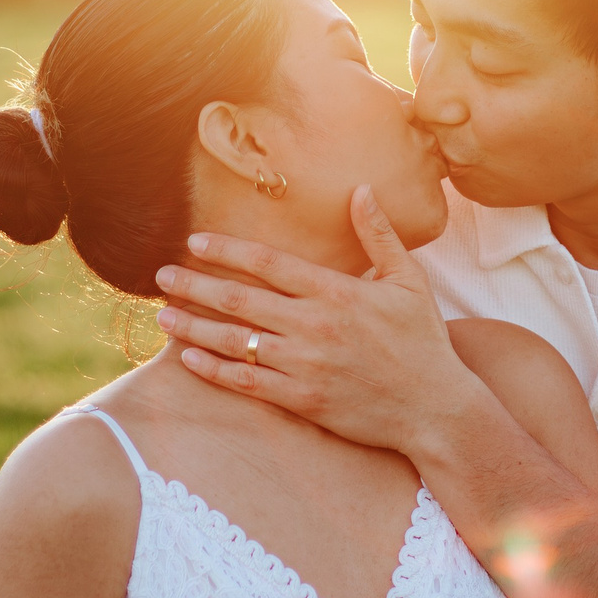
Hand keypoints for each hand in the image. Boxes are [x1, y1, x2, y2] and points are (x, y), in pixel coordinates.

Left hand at [154, 186, 492, 455]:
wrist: (436, 408)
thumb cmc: (424, 342)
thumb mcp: (409, 281)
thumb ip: (379, 235)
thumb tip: (360, 190)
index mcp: (336, 292)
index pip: (268, 264)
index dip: (227, 250)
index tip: (194, 242)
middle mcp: (315, 326)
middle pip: (240, 300)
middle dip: (195, 286)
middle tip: (160, 276)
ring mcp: (306, 365)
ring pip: (236, 342)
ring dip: (195, 327)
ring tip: (163, 316)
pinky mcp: (303, 400)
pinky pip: (248, 383)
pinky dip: (214, 370)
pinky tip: (188, 359)